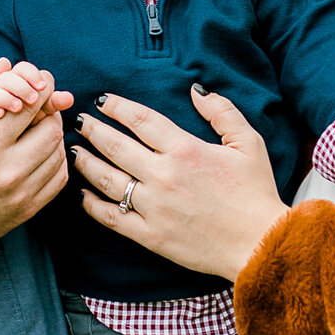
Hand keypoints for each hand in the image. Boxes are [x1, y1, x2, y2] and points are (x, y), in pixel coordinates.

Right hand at [0, 60, 72, 265]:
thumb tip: (5, 63)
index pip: (29, 106)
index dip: (41, 88)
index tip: (42, 82)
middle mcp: (7, 171)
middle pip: (51, 129)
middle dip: (48, 112)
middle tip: (37, 107)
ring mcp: (21, 194)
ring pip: (58, 152)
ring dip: (52, 134)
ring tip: (34, 130)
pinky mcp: (29, 209)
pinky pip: (59, 177)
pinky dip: (55, 159)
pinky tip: (38, 153)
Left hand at [71, 87, 287, 282]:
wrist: (260, 244)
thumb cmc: (255, 193)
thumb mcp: (249, 144)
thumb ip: (222, 112)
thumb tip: (196, 90)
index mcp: (186, 150)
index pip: (140, 120)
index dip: (118, 107)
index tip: (103, 101)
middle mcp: (163, 175)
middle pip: (115, 145)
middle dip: (92, 129)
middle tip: (79, 121)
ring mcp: (153, 206)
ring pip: (106, 179)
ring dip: (86, 162)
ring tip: (74, 151)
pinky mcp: (150, 235)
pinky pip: (111, 217)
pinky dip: (92, 204)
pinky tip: (82, 193)